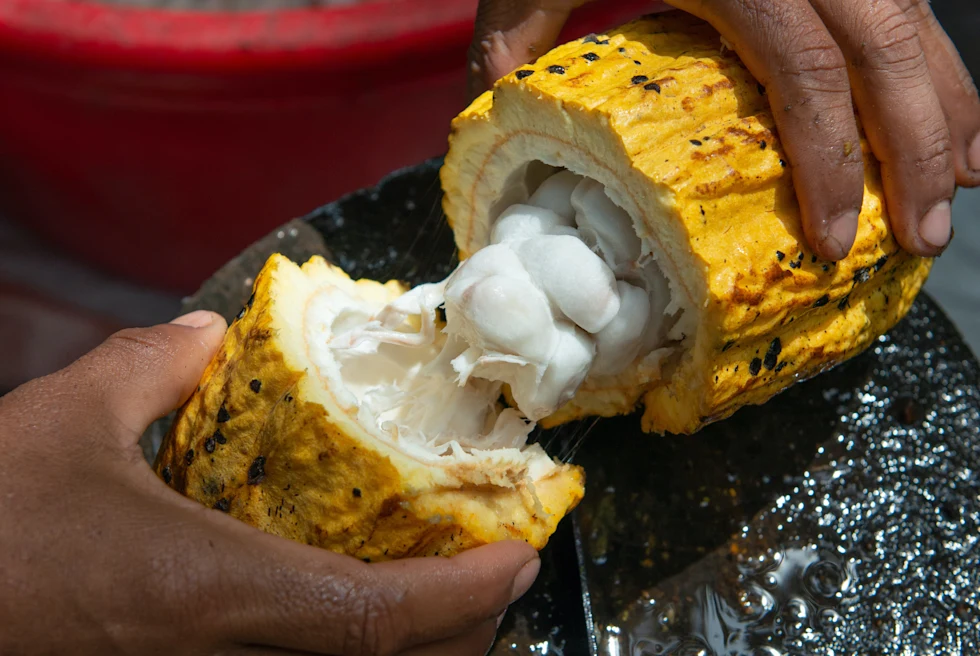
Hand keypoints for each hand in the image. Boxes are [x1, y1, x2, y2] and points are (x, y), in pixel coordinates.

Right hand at [0, 311, 538, 654]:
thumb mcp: (63, 424)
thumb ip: (148, 368)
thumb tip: (203, 337)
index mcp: (215, 593)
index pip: (378, 617)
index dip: (463, 595)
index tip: (517, 557)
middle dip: (464, 629)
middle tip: (495, 571)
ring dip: (418, 646)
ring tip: (443, 593)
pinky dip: (354, 646)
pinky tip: (344, 609)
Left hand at [468, 0, 979, 260]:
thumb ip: (516, 28)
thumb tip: (492, 107)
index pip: (808, 74)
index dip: (831, 163)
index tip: (834, 238)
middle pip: (890, 53)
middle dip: (918, 151)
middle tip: (926, 239)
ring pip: (917, 21)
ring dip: (947, 106)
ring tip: (956, 187)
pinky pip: (908, 0)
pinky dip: (934, 60)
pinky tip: (942, 110)